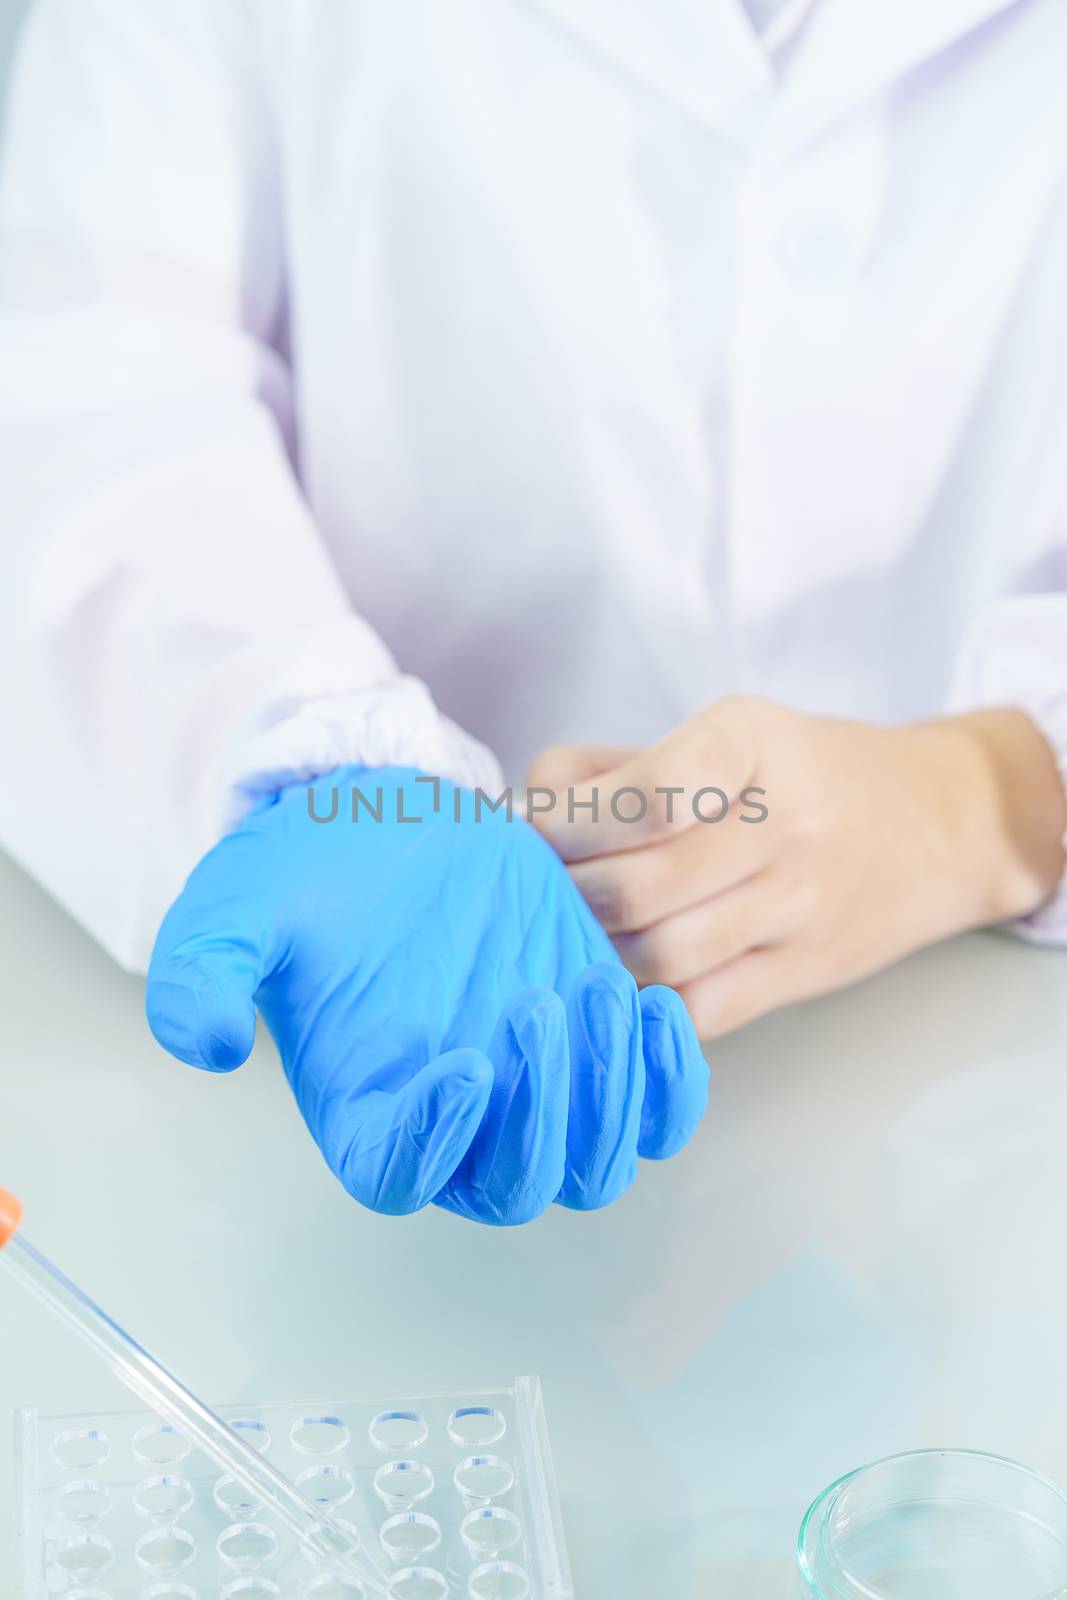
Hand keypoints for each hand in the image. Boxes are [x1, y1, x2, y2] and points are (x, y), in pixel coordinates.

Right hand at [146, 767, 708, 1222]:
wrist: (390, 822)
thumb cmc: (310, 875)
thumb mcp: (235, 910)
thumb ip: (203, 977)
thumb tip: (212, 1046)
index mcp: (369, 1112)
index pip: (404, 1176)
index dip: (438, 1140)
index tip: (462, 1062)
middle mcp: (457, 1122)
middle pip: (519, 1186)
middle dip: (543, 1114)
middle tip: (538, 1004)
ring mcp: (535, 1086)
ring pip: (596, 1161)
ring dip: (610, 1093)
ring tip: (598, 988)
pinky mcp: (594, 1041)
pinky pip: (655, 1108)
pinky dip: (669, 1082)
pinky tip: (656, 1010)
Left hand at [528, 699, 1066, 1036]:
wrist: (934, 823)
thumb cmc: (796, 774)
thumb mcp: (719, 731)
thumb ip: (610, 767)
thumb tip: (518, 817)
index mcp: (748, 741)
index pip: (643, 797)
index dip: (566, 826)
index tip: (535, 835)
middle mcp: (780, 820)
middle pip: (637, 887)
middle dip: (565, 897)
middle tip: (541, 892)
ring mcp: (798, 904)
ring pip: (662, 955)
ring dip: (596, 952)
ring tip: (578, 932)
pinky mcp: (804, 972)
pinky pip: (703, 1010)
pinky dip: (645, 1003)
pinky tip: (623, 978)